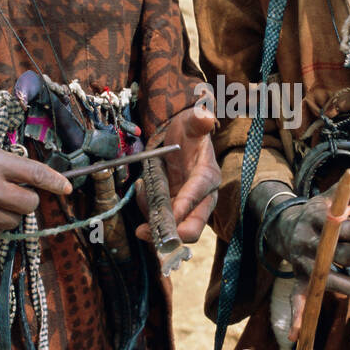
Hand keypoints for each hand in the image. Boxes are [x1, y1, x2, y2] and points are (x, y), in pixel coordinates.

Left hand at [135, 104, 219, 245]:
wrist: (182, 141)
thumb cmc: (189, 132)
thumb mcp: (192, 122)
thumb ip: (198, 120)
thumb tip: (205, 115)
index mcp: (207, 176)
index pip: (199, 193)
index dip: (186, 204)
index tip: (172, 212)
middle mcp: (201, 198)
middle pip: (193, 226)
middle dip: (172, 234)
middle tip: (147, 232)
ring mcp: (186, 208)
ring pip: (171, 228)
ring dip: (152, 224)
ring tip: (141, 197)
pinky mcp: (173, 212)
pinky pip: (158, 221)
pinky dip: (147, 214)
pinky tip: (142, 193)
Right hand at [254, 169, 349, 338]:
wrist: (284, 224)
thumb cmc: (321, 209)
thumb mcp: (335, 193)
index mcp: (321, 216)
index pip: (349, 227)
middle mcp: (310, 239)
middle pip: (343, 254)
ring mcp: (304, 261)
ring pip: (330, 278)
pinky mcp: (301, 278)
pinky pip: (298, 298)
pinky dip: (297, 316)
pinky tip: (295, 337)